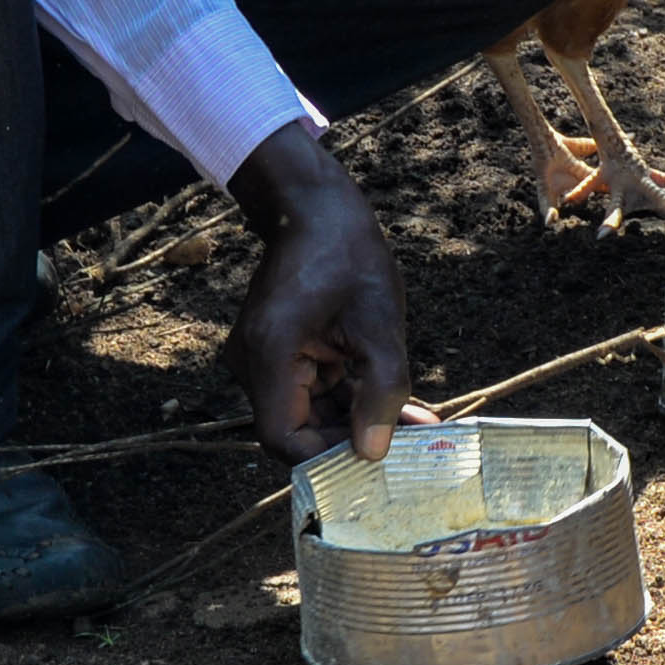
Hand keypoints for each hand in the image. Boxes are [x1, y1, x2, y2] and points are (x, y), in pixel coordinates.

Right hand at [227, 121, 409, 462]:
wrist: (314, 208)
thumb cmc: (348, 253)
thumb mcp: (378, 323)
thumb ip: (380, 389)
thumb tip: (374, 453)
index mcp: (269, 353)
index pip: (282, 438)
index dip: (327, 457)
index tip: (379, 457)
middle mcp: (251, 362)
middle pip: (295, 429)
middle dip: (352, 439)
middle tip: (411, 443)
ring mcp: (260, 358)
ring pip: (306, 413)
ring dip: (355, 419)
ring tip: (413, 421)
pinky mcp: (275, 353)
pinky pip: (308, 390)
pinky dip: (345, 397)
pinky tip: (391, 400)